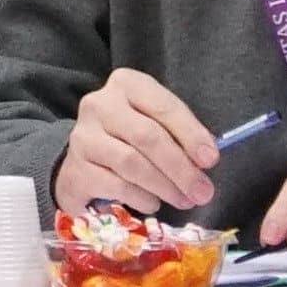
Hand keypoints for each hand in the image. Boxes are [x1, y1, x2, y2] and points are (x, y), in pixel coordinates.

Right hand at [55, 68, 219, 214]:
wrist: (86, 160)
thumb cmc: (130, 137)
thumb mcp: (156, 123)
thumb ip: (179, 135)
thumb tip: (204, 161)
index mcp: (126, 84)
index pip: (162, 106)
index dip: (190, 134)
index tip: (211, 160)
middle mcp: (99, 104)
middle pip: (147, 136)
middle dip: (181, 168)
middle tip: (203, 191)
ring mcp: (83, 136)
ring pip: (132, 163)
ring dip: (165, 187)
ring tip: (184, 201)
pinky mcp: (75, 168)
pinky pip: (116, 186)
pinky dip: (142, 198)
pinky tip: (153, 202)